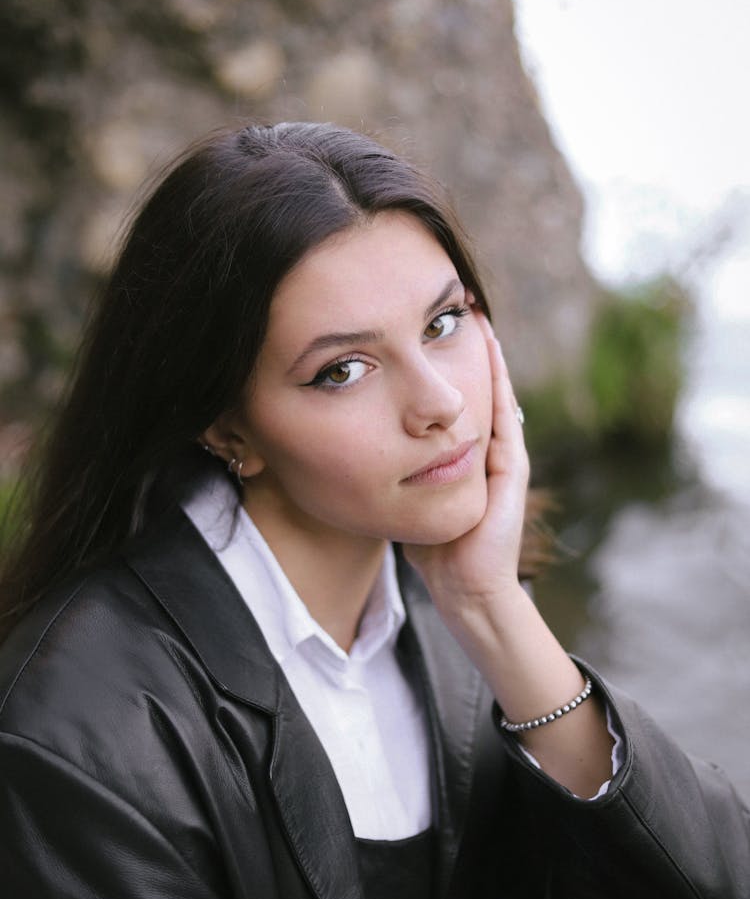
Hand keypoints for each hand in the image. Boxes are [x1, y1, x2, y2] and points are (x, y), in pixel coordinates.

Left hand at [403, 308, 529, 620]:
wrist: (464, 590)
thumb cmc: (432, 553)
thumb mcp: (407, 499)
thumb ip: (391, 473)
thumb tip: (348, 448)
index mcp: (460, 457)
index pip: (452, 402)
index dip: (440, 366)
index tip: (422, 330)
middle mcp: (485, 450)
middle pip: (474, 388)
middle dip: (463, 350)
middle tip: (453, 308)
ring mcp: (502, 457)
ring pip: (494, 392)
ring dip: (486, 354)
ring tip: (473, 315)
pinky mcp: (511, 468)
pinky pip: (505, 413)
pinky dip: (498, 381)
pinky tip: (489, 350)